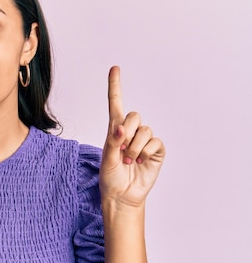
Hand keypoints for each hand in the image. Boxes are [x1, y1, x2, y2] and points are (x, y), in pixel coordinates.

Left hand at [99, 66, 165, 207]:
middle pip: (135, 115)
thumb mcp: (107, 159)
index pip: (116, 103)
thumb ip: (113, 142)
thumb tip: (121, 127)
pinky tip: (139, 162)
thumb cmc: (110, 177)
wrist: (122, 195)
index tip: (115, 68)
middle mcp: (130, 132)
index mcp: (114, 130)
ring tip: (129, 161)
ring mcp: (144, 140)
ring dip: (135, 147)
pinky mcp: (155, 150)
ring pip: (145, 130)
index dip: (115, 85)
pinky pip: (155, 142)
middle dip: (128, 133)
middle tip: (122, 152)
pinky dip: (145, 152)